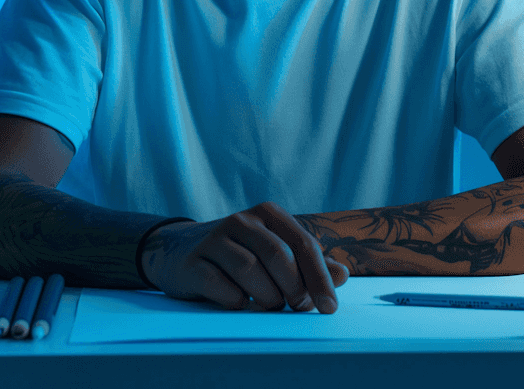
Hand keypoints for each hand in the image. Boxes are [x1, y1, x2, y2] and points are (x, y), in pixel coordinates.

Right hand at [139, 201, 348, 312]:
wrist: (181, 252)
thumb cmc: (241, 254)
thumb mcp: (275, 252)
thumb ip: (308, 263)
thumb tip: (342, 275)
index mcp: (267, 215)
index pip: (303, 243)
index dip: (319, 277)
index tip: (329, 307)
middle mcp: (241, 221)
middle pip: (278, 255)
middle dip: (294, 288)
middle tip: (299, 308)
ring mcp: (214, 240)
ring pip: (250, 270)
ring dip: (267, 297)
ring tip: (270, 305)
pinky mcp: (193, 263)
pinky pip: (221, 286)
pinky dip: (237, 301)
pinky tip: (242, 304)